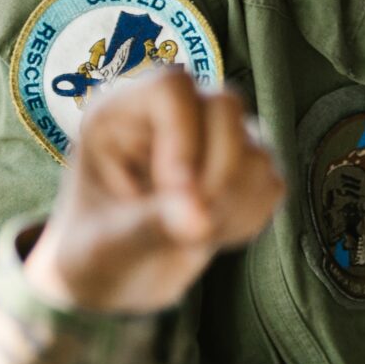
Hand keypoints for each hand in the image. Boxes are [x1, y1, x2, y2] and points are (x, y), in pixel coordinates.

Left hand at [25, 68, 283, 314]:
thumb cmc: (93, 251)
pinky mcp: (245, 170)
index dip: (184, 138)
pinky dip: (248, 219)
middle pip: (226, 106)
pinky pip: (271, 184)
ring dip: (232, 205)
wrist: (114, 276)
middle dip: (217, 174)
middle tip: (189, 227)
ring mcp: (215, 138)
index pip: (171, 88)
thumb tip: (202, 221)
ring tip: (189, 237)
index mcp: (121, 113)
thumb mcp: (105, 242)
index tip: (175, 195)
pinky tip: (211, 235)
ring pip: (257, 149)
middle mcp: (173, 115)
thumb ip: (148, 225)